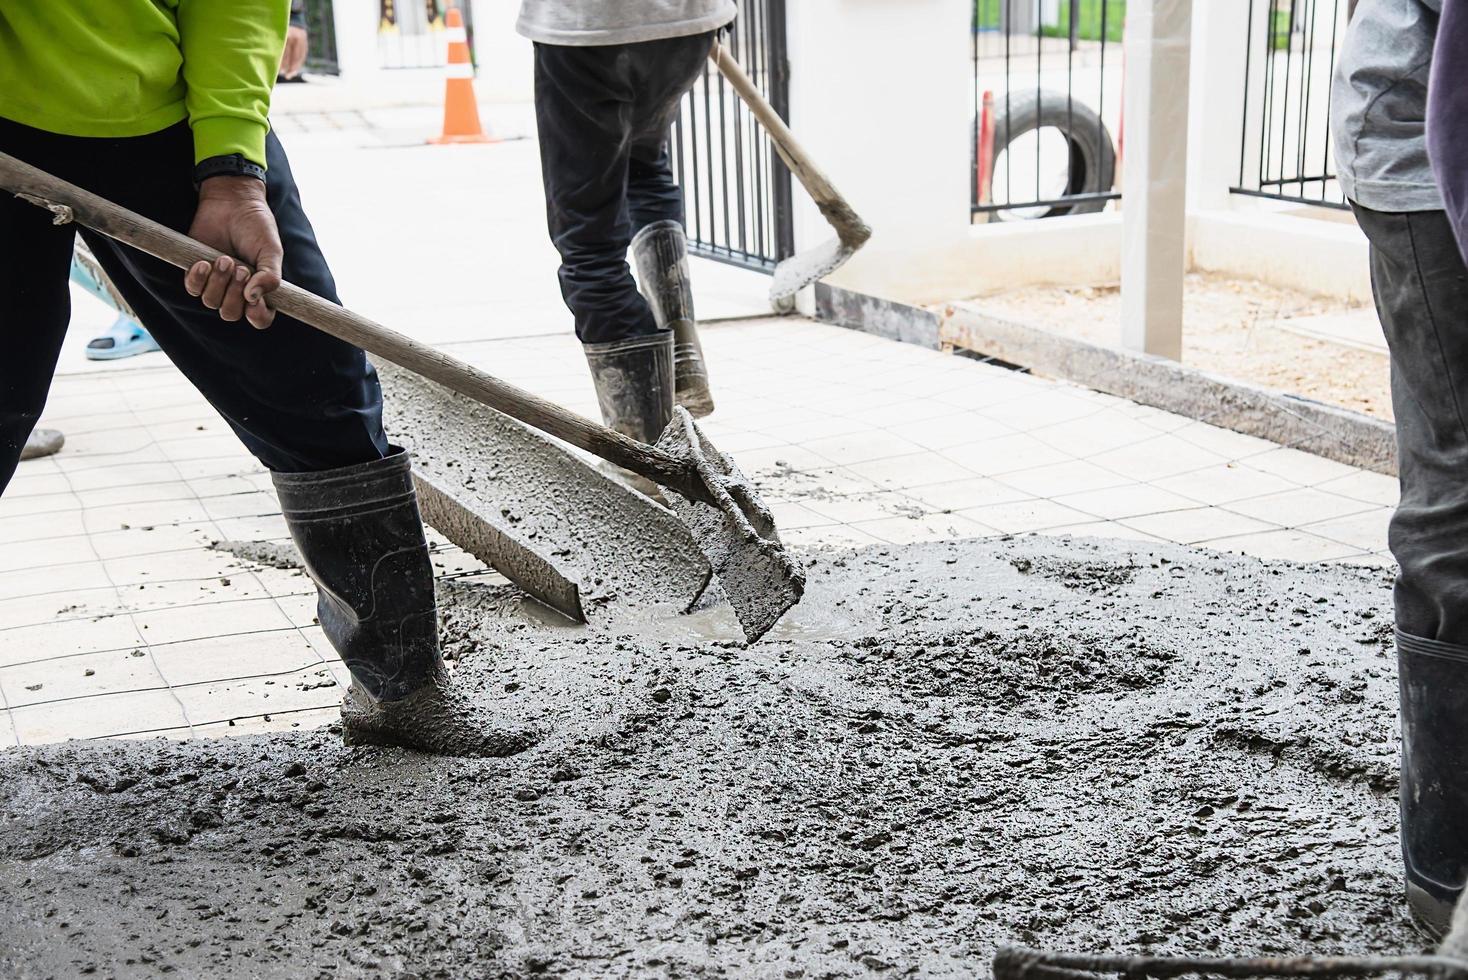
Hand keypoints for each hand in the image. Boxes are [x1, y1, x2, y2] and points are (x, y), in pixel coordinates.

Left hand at [184, 176, 282, 328]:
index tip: (256, 301)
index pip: (260, 319)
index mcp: (261, 290)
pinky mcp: (196, 272)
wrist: (231, 202)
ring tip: (224, 258)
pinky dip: (198, 278)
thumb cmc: (256, 226)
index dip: (257, 316)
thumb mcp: (271, 251)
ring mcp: (216, 283)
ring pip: (211, 302)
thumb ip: (270, 277)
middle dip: (234, 294)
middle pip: (231, 313)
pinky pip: (192, 288)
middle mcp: (238, 291)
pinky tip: (204, 262)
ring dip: (218, 282)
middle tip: (241, 268)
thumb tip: (253, 298)